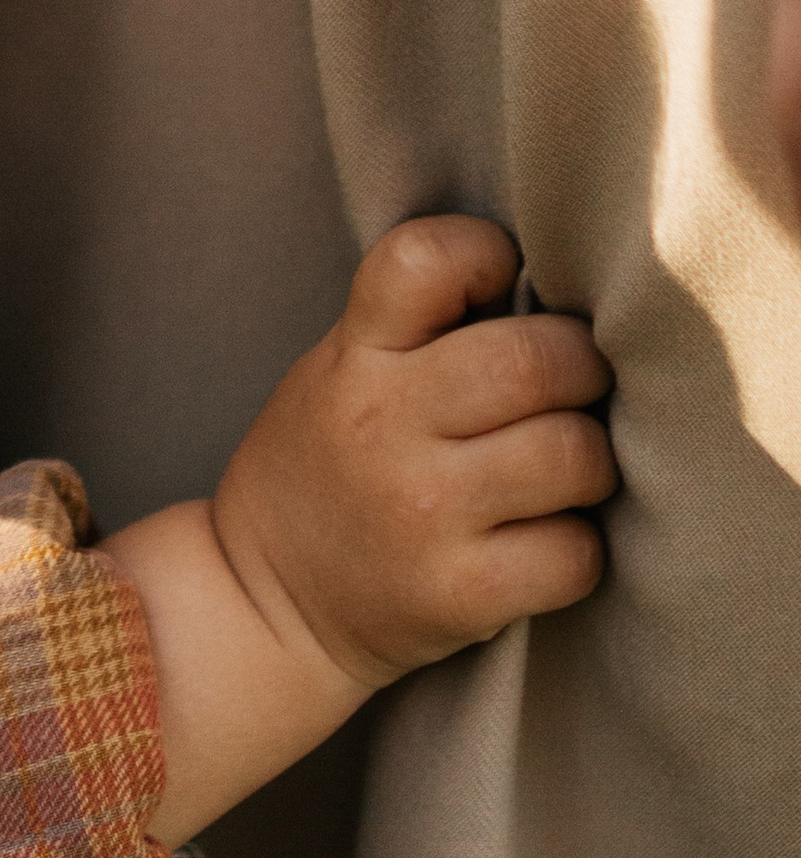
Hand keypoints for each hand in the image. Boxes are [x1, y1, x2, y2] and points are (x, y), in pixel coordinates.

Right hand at [214, 216, 615, 694]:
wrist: (265, 602)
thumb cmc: (329, 465)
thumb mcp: (339, 370)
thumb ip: (423, 327)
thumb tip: (552, 293)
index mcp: (354, 355)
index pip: (425, 259)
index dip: (486, 255)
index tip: (501, 286)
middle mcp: (384, 425)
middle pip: (537, 360)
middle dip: (582, 368)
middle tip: (573, 390)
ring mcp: (422, 513)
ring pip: (575, 455)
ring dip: (591, 462)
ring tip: (562, 471)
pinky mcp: (459, 594)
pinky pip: (575, 554)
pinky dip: (578, 549)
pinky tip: (545, 542)